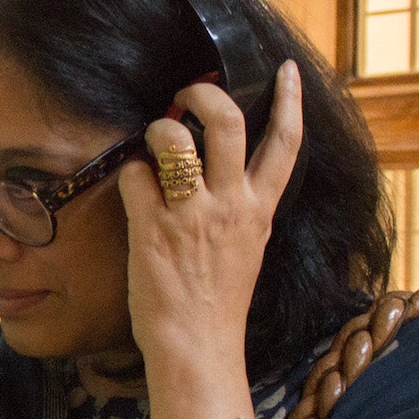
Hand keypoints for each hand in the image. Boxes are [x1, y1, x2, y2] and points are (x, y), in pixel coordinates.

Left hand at [116, 59, 302, 381]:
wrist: (198, 347)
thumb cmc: (216, 304)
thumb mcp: (247, 249)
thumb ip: (240, 209)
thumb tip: (218, 172)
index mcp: (260, 210)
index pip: (285, 144)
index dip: (288, 100)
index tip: (285, 70)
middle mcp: (231, 204)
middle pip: (227, 120)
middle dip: (202, 92)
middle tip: (185, 93)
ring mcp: (192, 214)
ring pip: (175, 138)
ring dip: (159, 128)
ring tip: (153, 142)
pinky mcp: (153, 227)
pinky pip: (135, 174)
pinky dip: (129, 173)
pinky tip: (132, 190)